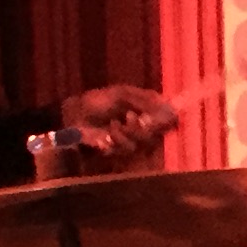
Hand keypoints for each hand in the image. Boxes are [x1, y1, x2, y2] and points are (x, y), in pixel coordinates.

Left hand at [61, 84, 177, 164]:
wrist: (75, 114)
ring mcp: (130, 140)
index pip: (168, 120)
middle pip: (157, 135)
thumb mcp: (123, 94)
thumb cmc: (98, 101)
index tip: (165, 118)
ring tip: (112, 125)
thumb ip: (146, 100)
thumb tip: (170, 104)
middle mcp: (142, 127)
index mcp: (146, 111)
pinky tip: (105, 137)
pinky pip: (126, 152)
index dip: (169, 121)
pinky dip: (115, 143)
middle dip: (143, 127)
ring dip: (126, 134)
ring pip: (141, 145)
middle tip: (129, 116)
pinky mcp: (118, 152)